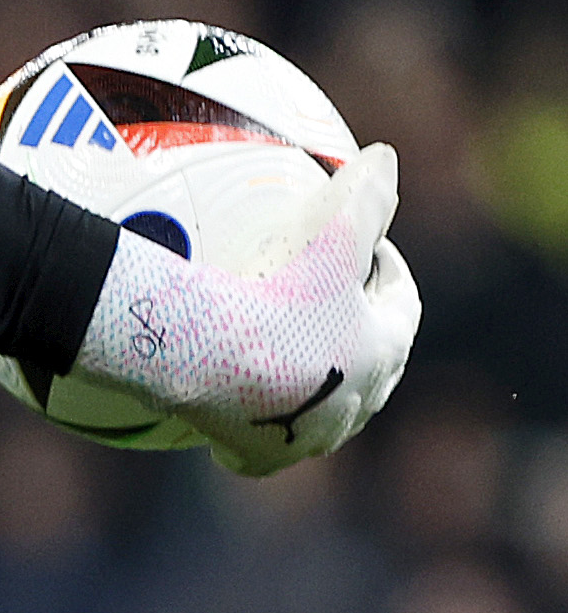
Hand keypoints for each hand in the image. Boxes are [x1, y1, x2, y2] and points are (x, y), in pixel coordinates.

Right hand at [76, 143, 421, 477]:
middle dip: (358, 332)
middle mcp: (358, 403)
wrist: (209, 366)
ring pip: (328, 410)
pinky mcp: (264, 457)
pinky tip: (245, 419)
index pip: (403, 308)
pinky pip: (268, 445)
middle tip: (329, 303)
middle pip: (372, 363)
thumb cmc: (274, 300)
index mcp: (382, 353)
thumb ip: (362, 196)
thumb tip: (385, 155)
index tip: (366, 251)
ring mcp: (311, 435)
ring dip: (317, 383)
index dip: (387, 274)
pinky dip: (264, 429)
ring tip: (288, 359)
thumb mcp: (328, 237)